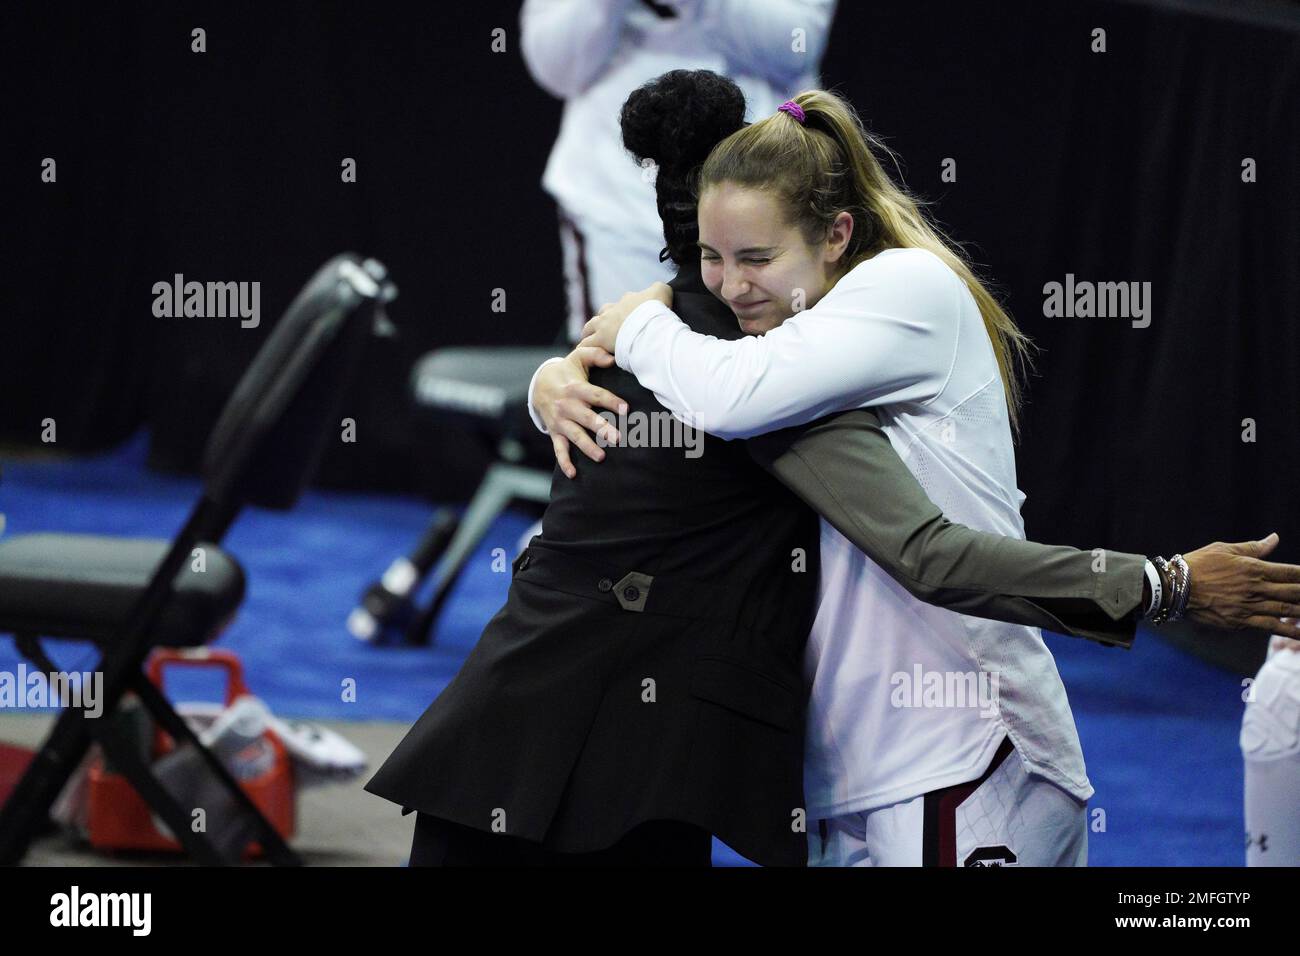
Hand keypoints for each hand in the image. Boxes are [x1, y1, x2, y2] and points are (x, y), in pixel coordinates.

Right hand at [533, 347, 627, 478]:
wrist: (539, 384)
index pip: (596, 395)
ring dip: (587, 447)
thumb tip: (613, 358)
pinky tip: (573, 474)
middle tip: (617, 438)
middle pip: (587, 418)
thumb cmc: (566, 371)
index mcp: (576, 389)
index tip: (626, 409)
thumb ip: (595, 355)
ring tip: (601, 456)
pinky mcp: (555, 432)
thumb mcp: (577, 358)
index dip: (611, 401)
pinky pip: (559, 449)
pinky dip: (564, 462)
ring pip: (575, 436)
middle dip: (602, 429)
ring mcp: (561, 421)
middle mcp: (568, 406)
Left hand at [577, 282, 672, 354]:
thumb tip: (660, 290)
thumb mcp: (663, 292)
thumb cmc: (657, 310)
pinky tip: (585, 352)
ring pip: (590, 326)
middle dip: (604, 320)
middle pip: (604, 312)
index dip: (626, 310)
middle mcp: (613, 310)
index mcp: (628, 299)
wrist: (650, 325)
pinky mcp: (600, 339)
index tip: (631, 320)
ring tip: (592, 340)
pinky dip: (585, 347)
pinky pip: (586, 344)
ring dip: (590, 332)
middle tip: (608, 330)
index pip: (624, 302)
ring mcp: (604, 324)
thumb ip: (660, 289)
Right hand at [1181, 533, 1299, 634]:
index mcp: (1253, 568)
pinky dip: (1289, 630)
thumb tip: (1275, 539)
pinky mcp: (1241, 622)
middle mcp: (1256, 588)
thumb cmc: (1197, 564)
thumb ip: (1253, 548)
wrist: (1174, 588)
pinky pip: (1271, 627)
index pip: (1291, 572)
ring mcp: (1249, 607)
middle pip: (1294, 592)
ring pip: (1287, 611)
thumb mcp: (1224, 550)